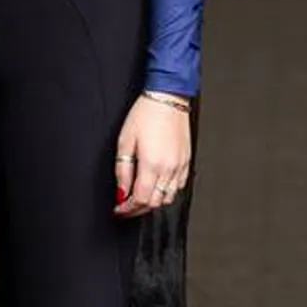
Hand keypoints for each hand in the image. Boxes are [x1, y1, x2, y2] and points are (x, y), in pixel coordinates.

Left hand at [112, 92, 191, 215]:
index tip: (119, 209)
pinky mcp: (187, 161)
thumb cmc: (146, 114)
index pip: (140, 200)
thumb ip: (122, 170)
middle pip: (154, 203)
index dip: (127, 209)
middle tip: (126, 205)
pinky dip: (167, 191)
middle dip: (138, 208)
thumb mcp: (125, 141)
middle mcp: (169, 168)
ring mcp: (180, 165)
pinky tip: (157, 185)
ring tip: (141, 195)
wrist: (168, 97)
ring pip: (168, 197)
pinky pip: (179, 186)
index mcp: (152, 165)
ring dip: (153, 201)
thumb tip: (121, 192)